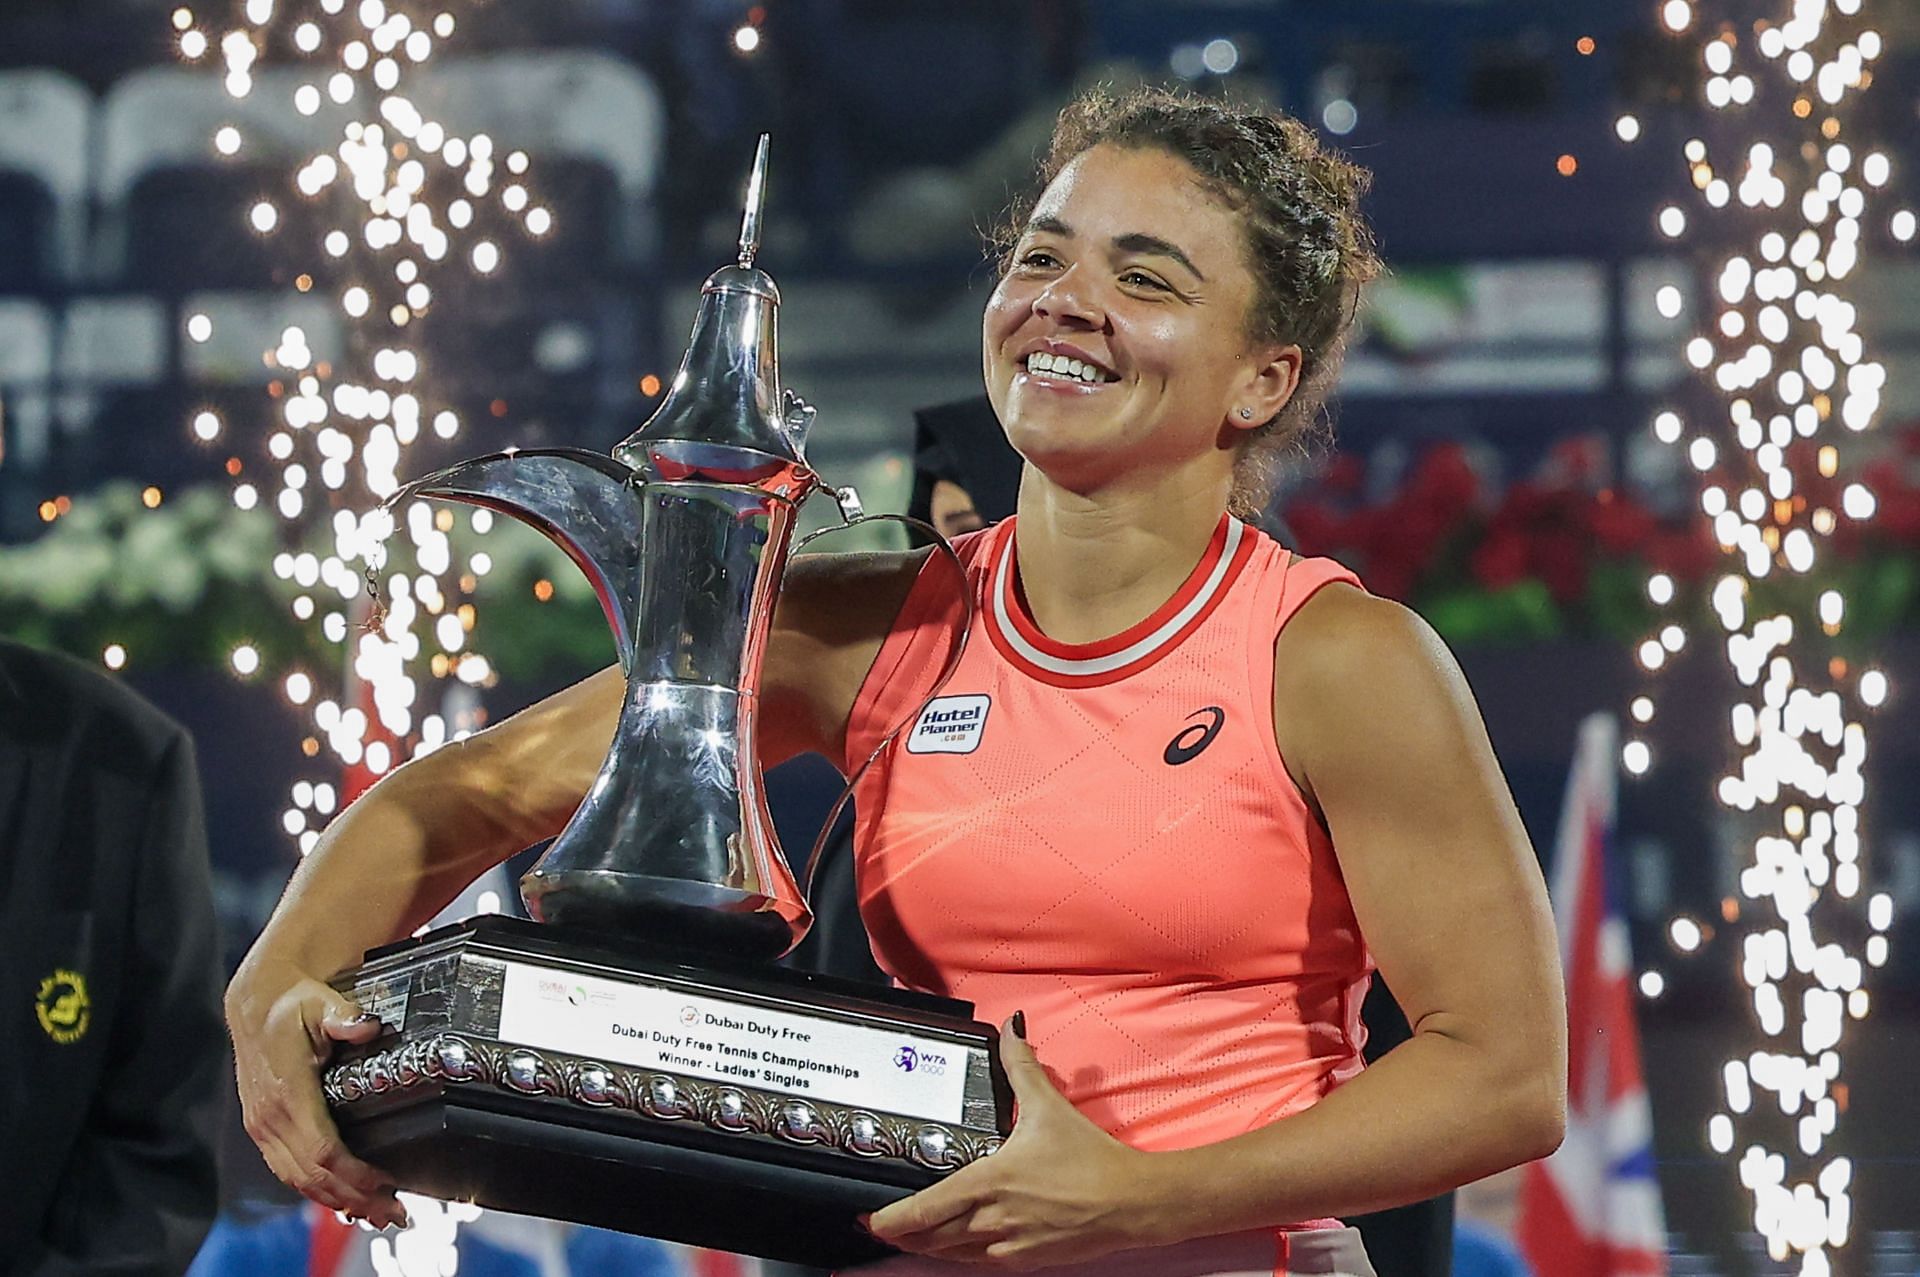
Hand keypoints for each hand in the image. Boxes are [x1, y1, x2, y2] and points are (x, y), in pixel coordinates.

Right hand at [226, 960, 409, 1228]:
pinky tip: (343, 1201)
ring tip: (378, 1214)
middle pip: (314, 1175)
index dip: (355, 1173)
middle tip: (396, 1213)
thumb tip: (366, 1025)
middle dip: (356, 1197)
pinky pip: (288, 1172)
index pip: (322, 1149)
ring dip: (338, 1201)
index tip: (387, 1184)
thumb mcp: (320, 1004)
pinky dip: (317, 1191)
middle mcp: (271, 1118)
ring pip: (299, 1180)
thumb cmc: (293, 1006)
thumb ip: (343, 1018)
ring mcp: (263, 1127)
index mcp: (288, 1092)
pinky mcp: (263, 1130)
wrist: (256, 1005)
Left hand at [866, 1017, 1172, 1268]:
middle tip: (881, 1228)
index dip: (892, 1218)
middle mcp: (994, 1219)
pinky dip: (963, 1256)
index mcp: (990, 1181)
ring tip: (912, 1239)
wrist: (1132, 1202)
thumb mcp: (1049, 1105)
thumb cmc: (1092, 1158)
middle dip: (903, 1234)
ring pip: (954, 1256)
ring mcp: (1010, 1244)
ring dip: (929, 1248)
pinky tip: (959, 1249)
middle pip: (932, 1238)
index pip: (926, 1208)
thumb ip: (1021, 1065)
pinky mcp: (1028, 1258)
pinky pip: (983, 1263)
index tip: (870, 1218)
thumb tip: (1011, 1028)